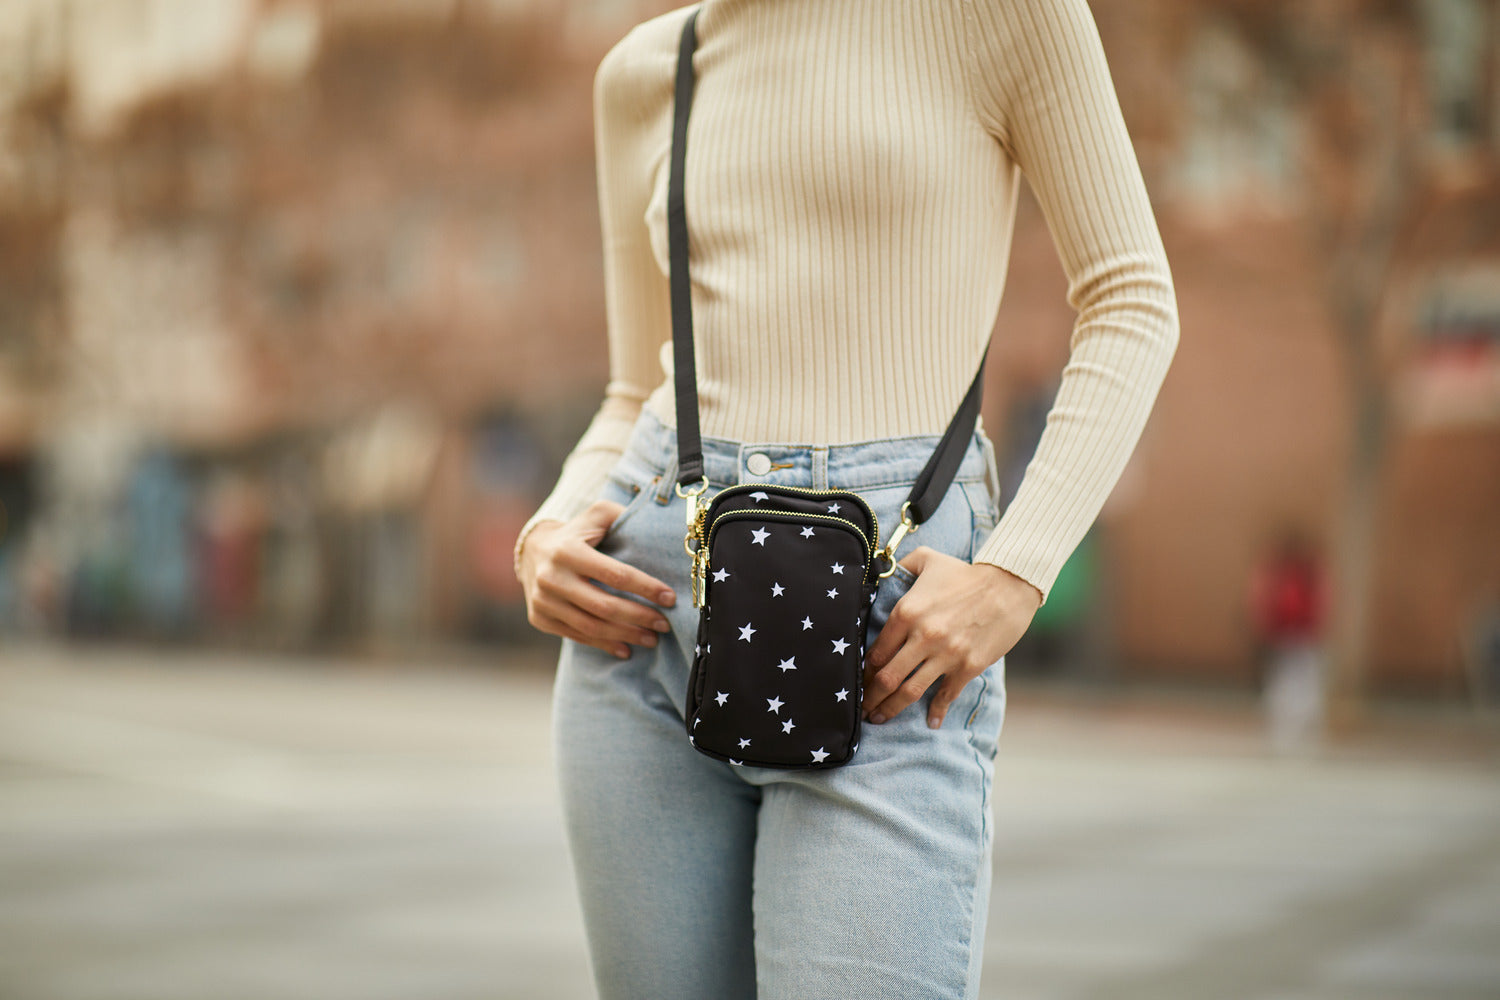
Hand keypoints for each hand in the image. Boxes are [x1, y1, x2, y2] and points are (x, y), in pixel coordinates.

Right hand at [516, 502, 676, 659]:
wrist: (532, 551)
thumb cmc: (577, 533)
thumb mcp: (596, 516)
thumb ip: (622, 516)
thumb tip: (654, 528)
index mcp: (568, 550)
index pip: (615, 574)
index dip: (646, 588)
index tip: (670, 598)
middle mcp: (552, 577)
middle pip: (605, 606)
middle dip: (640, 617)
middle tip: (665, 624)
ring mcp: (543, 601)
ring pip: (592, 626)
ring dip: (627, 635)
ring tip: (652, 639)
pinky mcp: (540, 618)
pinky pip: (578, 636)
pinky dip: (604, 644)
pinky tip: (626, 648)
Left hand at [862, 547, 1041, 728]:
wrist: (1009, 585)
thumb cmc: (966, 573)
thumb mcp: (928, 560)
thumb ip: (901, 565)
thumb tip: (884, 569)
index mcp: (906, 612)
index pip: (876, 652)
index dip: (863, 672)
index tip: (858, 682)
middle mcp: (922, 636)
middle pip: (886, 678)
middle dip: (870, 697)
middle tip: (862, 709)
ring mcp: (946, 654)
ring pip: (909, 691)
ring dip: (891, 708)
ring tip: (880, 719)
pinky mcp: (968, 666)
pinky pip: (946, 695)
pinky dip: (936, 711)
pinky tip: (931, 722)